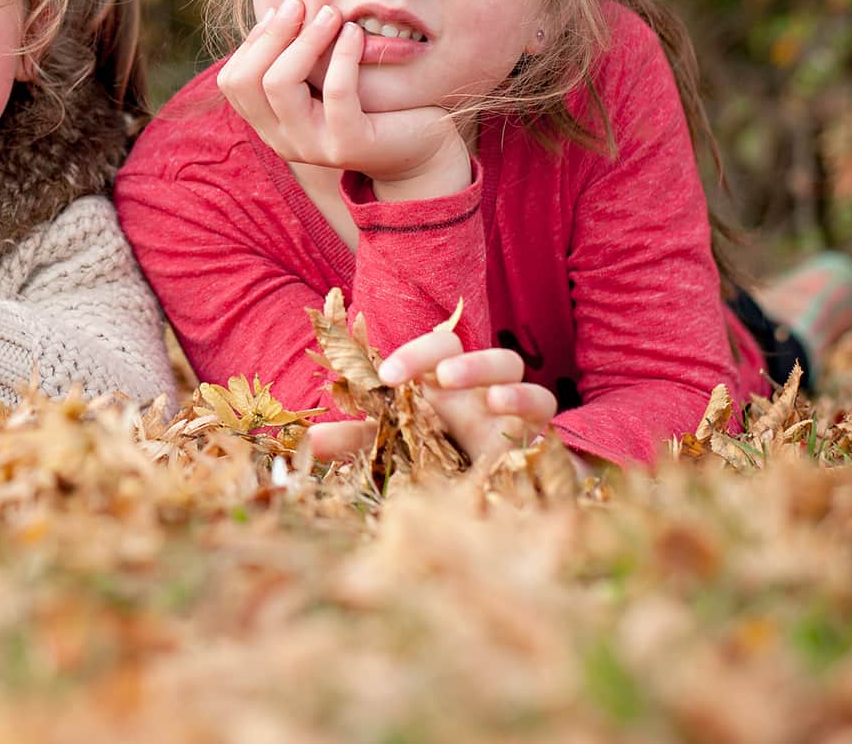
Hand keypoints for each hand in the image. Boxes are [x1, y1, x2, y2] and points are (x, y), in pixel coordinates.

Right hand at [217, 0, 471, 199]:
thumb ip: (298, 58)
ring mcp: (312, 146)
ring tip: (331, 13)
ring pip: (280, 85)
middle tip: (298, 3)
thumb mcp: (324, 78)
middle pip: (248, 81)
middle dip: (271, 34)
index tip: (279, 12)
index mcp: (270, 124)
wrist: (419, 150)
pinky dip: (343, 55)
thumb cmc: (370, 105)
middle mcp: (282, 140)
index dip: (251, 42)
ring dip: (304, 40)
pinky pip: (336, 93)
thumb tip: (279, 10)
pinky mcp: (349, 145)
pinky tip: (355, 32)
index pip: (233, 82)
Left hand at [307, 328, 557, 464]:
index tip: (386, 377)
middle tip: (423, 376)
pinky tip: (503, 409)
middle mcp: (473, 387)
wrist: (500, 508)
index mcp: (440, 385)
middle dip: (438, 352)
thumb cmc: (446, 465)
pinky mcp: (538, 434)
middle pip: (460, 343)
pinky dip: (526, 400)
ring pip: (508, 363)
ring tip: (461, 385)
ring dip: (484, 367)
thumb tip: (307, 437)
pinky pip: (544, 404)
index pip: (430, 347)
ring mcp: (508, 405)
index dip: (413, 353)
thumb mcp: (397, 451)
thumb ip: (356, 442)